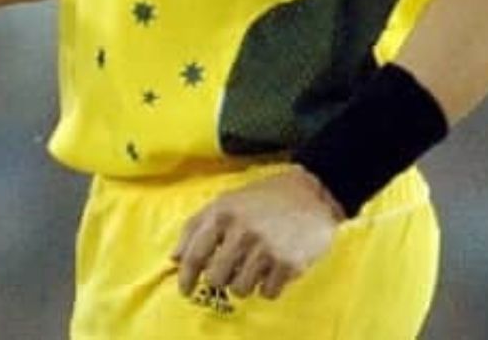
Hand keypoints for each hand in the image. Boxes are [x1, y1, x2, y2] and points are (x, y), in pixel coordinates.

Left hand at [171, 167, 343, 300]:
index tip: (185, 290)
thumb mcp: (225, 201)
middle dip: (219, 280)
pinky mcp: (289, 264)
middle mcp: (242, 232)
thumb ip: (196, 227)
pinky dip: (267, 287)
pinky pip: (267, 293)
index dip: (186, 277)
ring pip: (240, 289)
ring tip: (253, 268)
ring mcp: (266, 249)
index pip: (194, 255)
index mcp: (221, 214)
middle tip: (228, 273)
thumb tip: (175, 259)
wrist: (313, 194)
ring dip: (243, 284)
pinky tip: (271, 271)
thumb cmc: (263, 198)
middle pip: (216, 278)